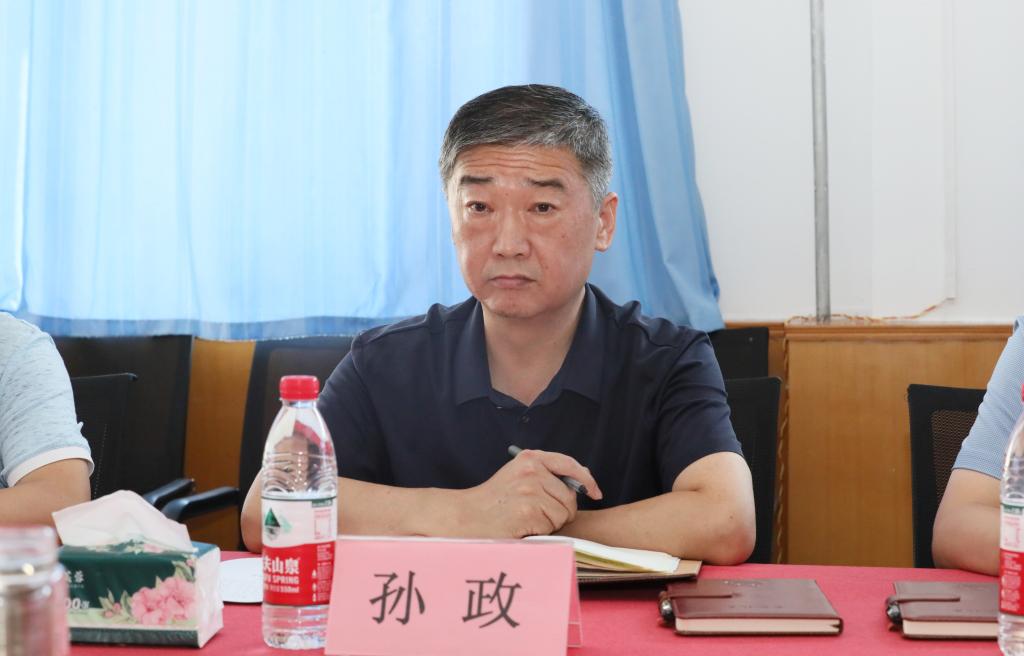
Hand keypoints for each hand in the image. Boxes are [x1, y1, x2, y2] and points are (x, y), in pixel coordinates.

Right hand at [452, 449, 601, 538]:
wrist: (466, 516)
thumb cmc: (493, 501)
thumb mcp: (517, 476)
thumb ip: (546, 474)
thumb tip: (583, 479)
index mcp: (529, 458)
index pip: (569, 464)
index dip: (586, 480)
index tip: (595, 492)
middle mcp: (531, 470)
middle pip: (569, 496)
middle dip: (561, 510)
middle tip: (537, 515)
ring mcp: (531, 490)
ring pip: (563, 513)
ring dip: (550, 522)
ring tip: (526, 519)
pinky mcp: (530, 510)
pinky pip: (552, 525)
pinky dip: (542, 531)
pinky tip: (523, 526)